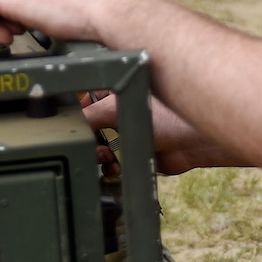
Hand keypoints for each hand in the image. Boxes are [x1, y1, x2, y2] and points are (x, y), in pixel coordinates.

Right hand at [83, 92, 239, 174]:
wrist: (193, 141)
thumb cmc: (167, 113)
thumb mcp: (117, 108)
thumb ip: (89, 114)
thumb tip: (68, 125)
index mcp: (114, 92)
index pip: (84, 103)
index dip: (77, 117)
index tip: (73, 128)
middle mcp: (120, 111)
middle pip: (89, 129)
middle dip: (88, 140)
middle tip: (93, 146)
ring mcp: (128, 133)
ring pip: (99, 149)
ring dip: (99, 156)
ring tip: (106, 156)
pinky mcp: (136, 154)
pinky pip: (114, 165)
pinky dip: (111, 169)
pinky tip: (116, 167)